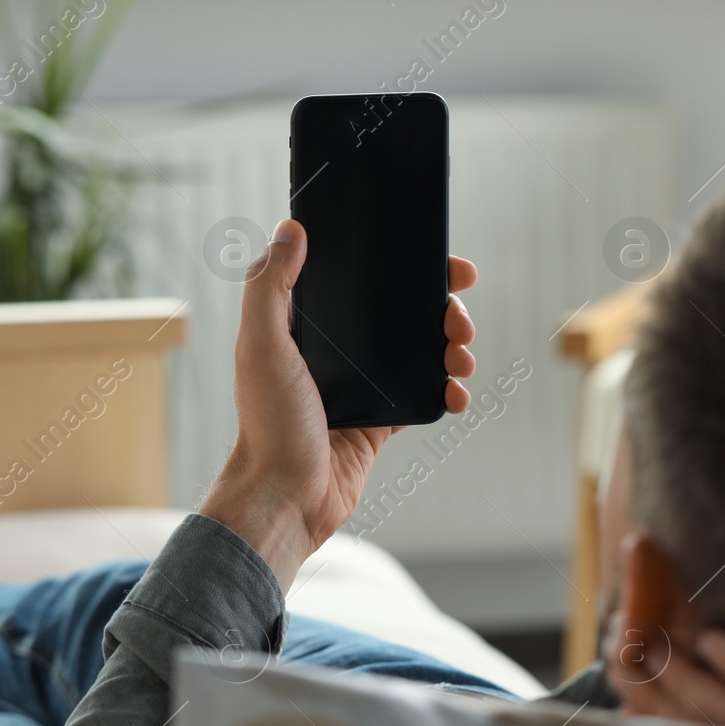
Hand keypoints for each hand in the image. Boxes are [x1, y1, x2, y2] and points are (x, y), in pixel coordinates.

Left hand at [199, 219, 478, 589]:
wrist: (286, 496)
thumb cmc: (267, 423)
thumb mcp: (261, 344)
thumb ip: (269, 285)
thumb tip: (291, 229)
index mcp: (308, 326)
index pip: (363, 280)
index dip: (405, 267)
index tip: (445, 265)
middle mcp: (335, 351)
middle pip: (402, 314)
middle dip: (442, 311)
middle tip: (461, 320)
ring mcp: (361, 386)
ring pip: (419, 353)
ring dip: (451, 350)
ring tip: (462, 359)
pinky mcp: (379, 422)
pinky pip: (423, 398)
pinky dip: (447, 393)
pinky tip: (457, 395)